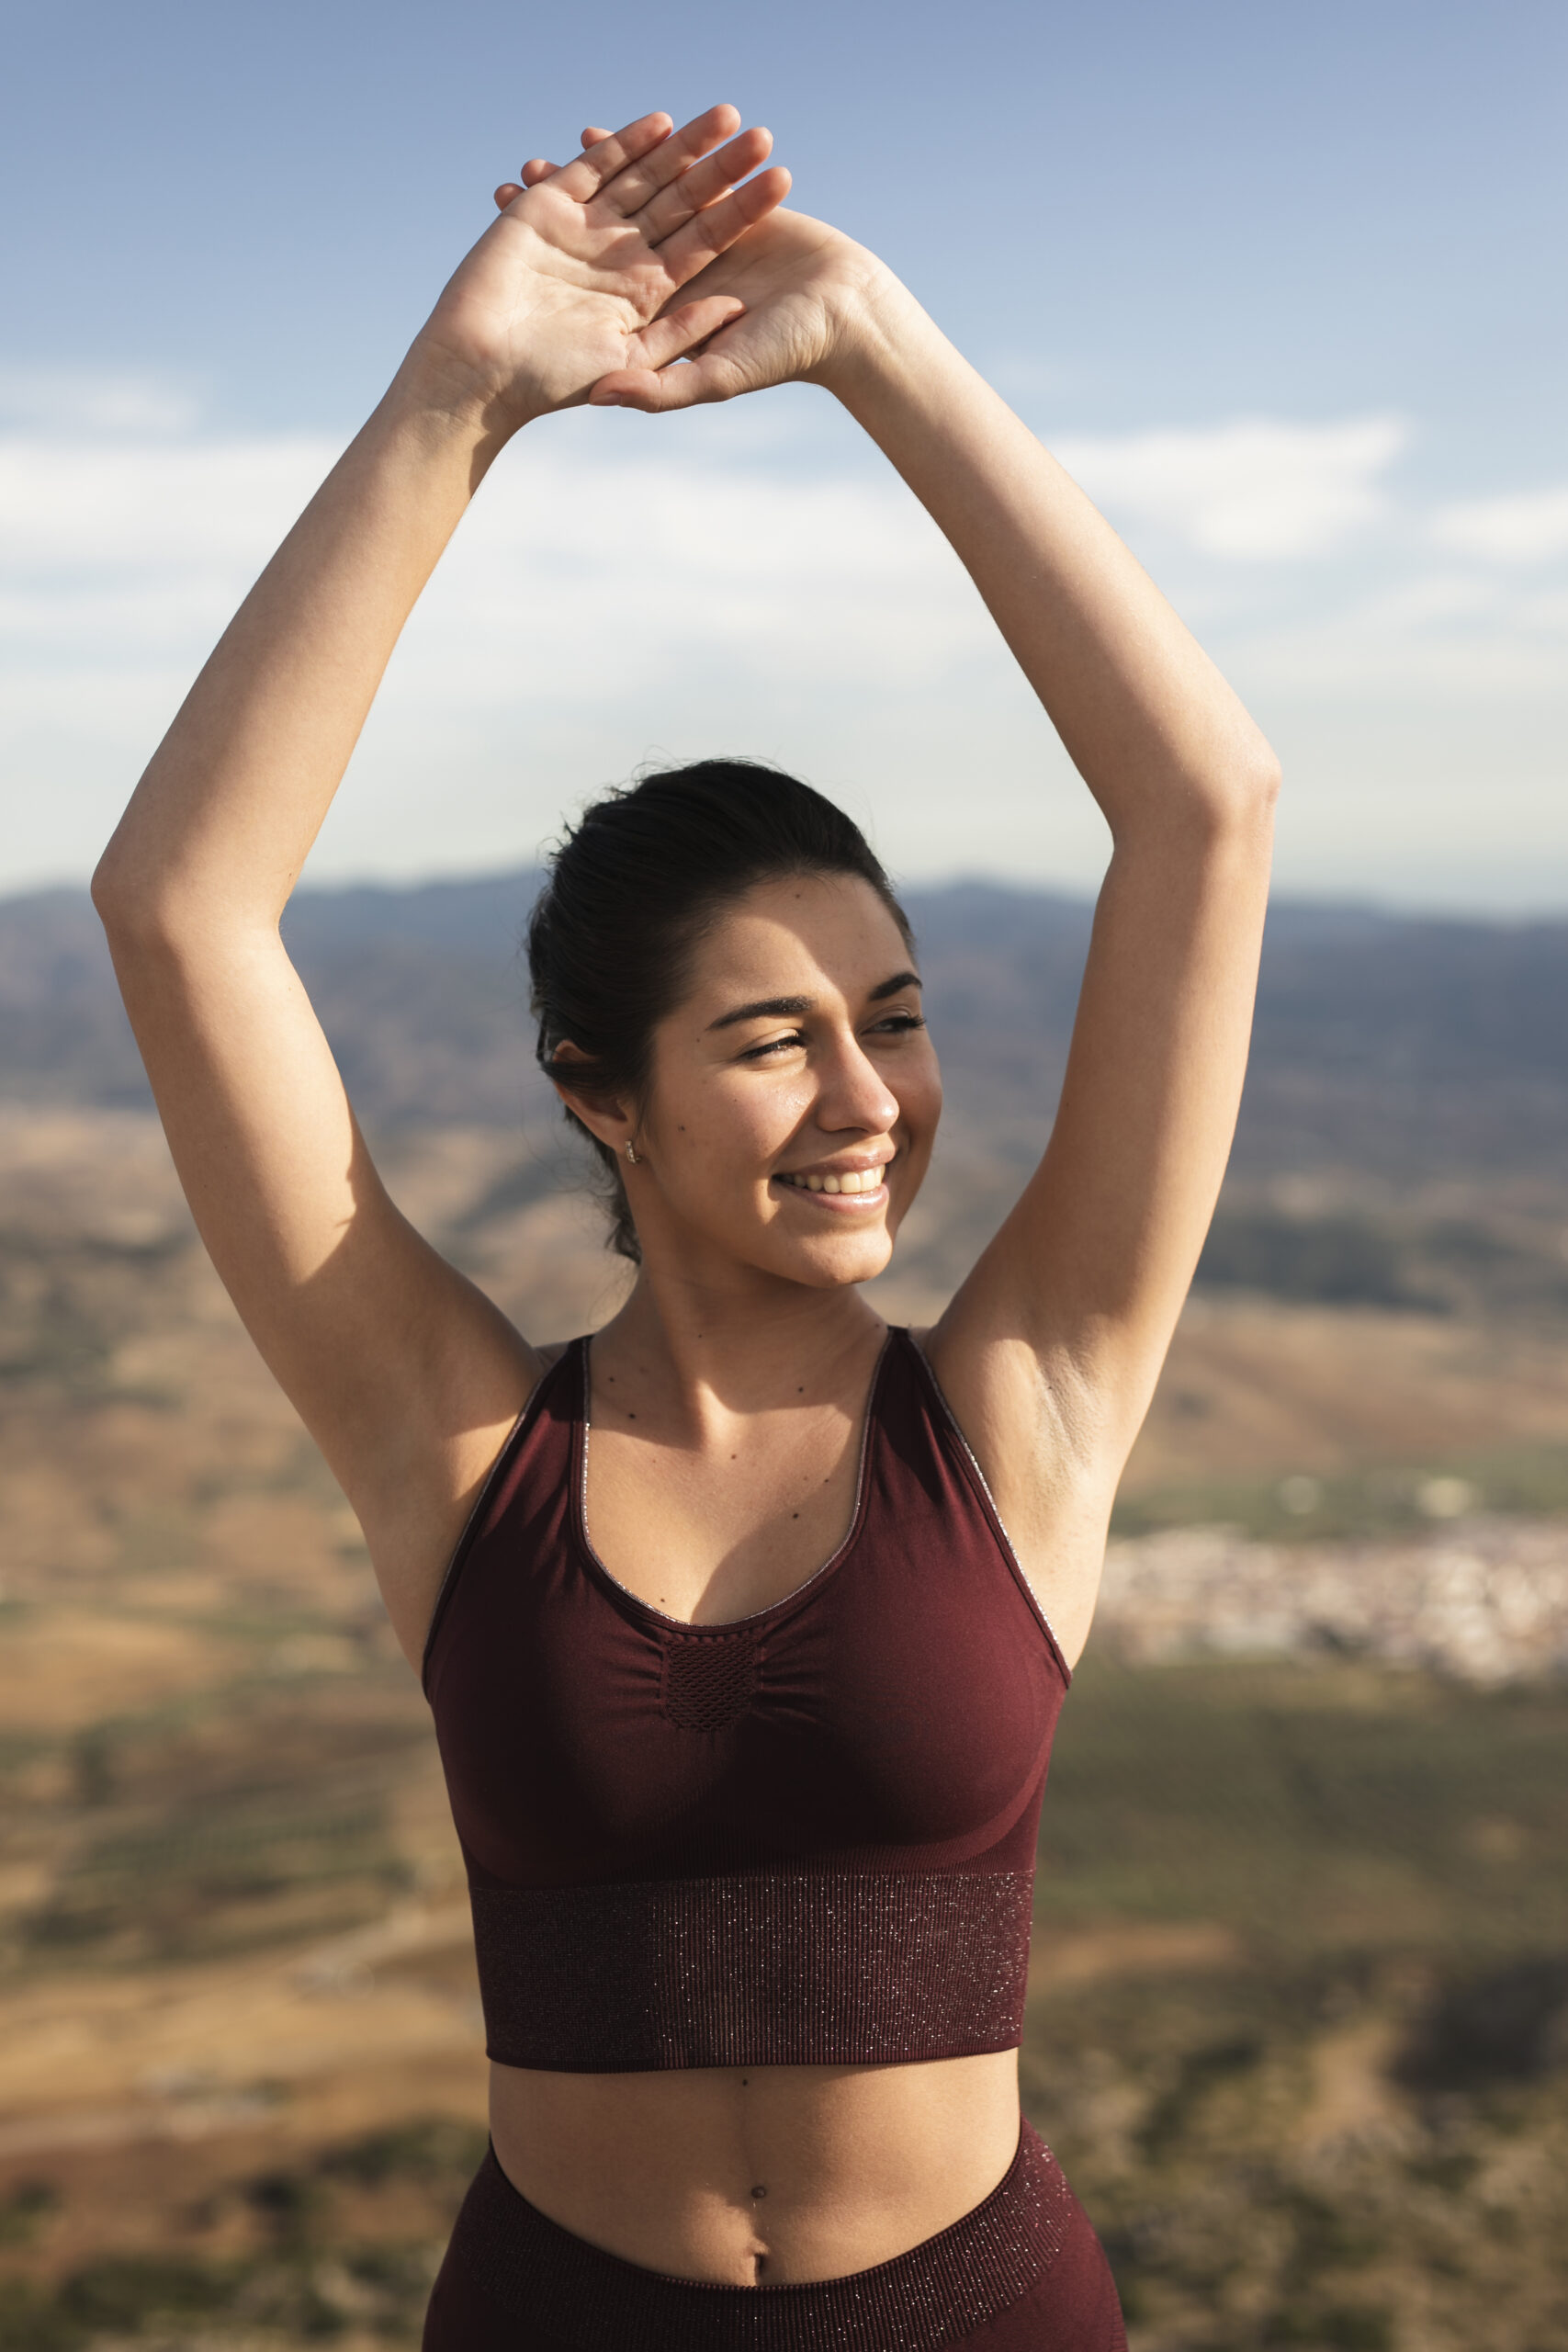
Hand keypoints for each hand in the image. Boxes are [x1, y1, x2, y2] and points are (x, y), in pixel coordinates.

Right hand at [407, 106, 790, 426]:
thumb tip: (734, 306)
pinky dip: (623, 143)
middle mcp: (619, 256)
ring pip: (645, 177)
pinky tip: (662, 123)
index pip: (703, 241)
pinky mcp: (547, 207)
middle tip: (762, 136)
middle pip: (682, 202)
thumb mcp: (633, 360)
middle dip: (721, 169)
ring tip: (725, 117)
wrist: (482, 368)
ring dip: (683, 146)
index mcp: (645, 292)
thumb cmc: (552, 381)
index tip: (779, 182)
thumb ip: (683, 335)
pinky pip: (593, 168)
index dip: (740, 211)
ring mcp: (585, 228)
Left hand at [515, 127, 902, 413]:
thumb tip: (597, 397)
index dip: (549, 277)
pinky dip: (639, 157)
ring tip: (548, 154)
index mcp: (657, 318)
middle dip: (558, 217)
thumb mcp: (715, 379)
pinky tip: (600, 134)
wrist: (844, 312)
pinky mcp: (719, 207)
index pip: (590, 295)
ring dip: (592, 181)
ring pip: (632, 206)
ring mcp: (694, 242)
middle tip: (510, 186)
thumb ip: (658, 389)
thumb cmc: (784, 355)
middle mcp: (669, 280)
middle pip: (601, 246)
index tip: (501, 255)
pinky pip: (671, 176)